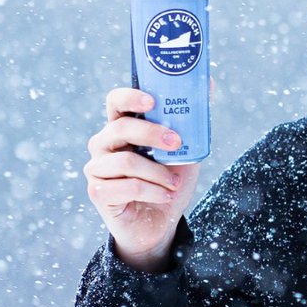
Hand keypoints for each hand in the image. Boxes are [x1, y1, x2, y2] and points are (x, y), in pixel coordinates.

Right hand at [84, 87, 199, 271]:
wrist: (160, 222)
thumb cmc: (169, 181)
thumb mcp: (185, 150)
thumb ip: (192, 120)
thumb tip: (210, 83)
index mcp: (121, 128)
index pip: (115, 102)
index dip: (130, 97)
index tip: (152, 101)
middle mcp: (103, 144)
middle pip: (120, 128)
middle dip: (152, 134)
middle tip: (177, 144)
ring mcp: (97, 168)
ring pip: (125, 162)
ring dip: (158, 173)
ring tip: (173, 183)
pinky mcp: (98, 192)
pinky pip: (126, 187)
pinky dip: (152, 192)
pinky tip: (164, 196)